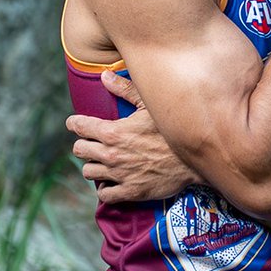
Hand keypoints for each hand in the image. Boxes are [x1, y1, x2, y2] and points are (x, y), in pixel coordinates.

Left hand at [66, 70, 196, 203]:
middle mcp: (111, 154)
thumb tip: (104, 76)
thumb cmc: (172, 129)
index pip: (79, 127)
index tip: (77, 124)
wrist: (194, 159)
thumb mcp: (150, 105)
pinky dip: (106, 189)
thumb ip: (125, 90)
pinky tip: (112, 182)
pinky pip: (105, 195)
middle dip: (84, 145)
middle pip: (79, 150)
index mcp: (113, 132)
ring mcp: (119, 174)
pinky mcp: (131, 191)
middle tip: (94, 143)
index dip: (75, 123)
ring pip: (88, 172)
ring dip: (94, 166)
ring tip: (104, 162)